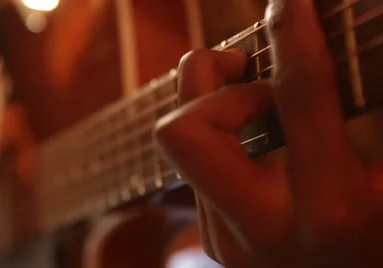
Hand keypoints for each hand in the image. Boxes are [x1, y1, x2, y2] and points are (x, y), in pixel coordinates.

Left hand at [154, 0, 382, 266]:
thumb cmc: (378, 243)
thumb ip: (370, 123)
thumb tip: (340, 60)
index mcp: (330, 210)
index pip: (299, 98)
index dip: (295, 36)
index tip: (292, 3)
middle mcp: (260, 226)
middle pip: (187, 127)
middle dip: (214, 79)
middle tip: (253, 74)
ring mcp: (226, 237)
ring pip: (176, 139)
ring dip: (208, 98)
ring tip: (253, 98)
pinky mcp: (213, 238)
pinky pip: (193, 163)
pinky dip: (218, 134)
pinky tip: (252, 139)